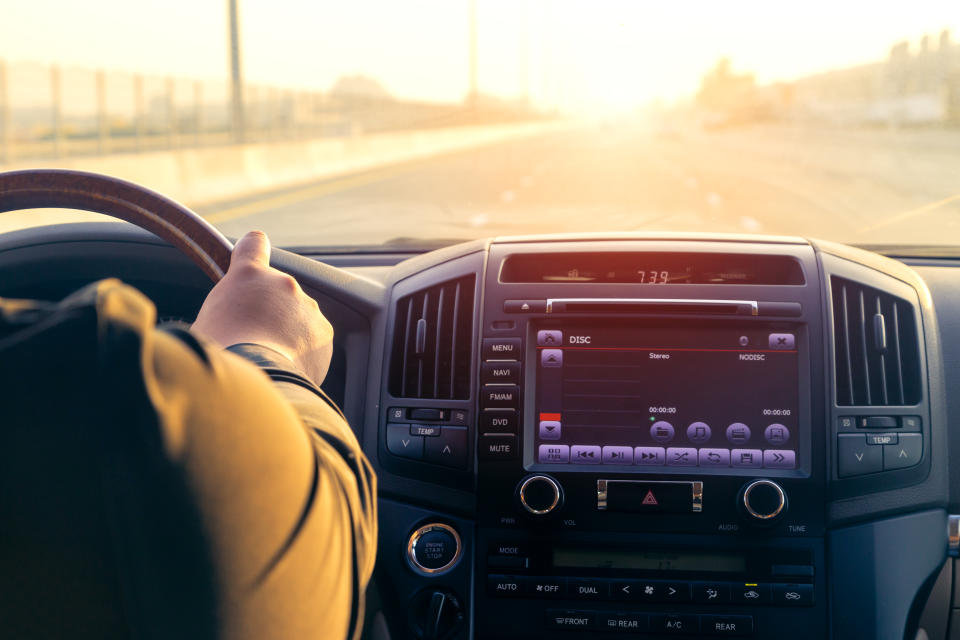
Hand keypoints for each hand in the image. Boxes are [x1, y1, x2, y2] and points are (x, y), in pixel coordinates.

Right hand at [192, 231, 333, 384]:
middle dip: (268, 311)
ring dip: (287, 332)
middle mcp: (283, 284)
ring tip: (268, 357)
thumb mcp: (207, 320)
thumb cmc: (220, 352)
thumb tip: (234, 316)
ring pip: (297, 316)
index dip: (252, 250)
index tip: (253, 255)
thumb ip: (228, 306)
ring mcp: (307, 307)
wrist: (256, 378)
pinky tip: (284, 367)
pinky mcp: (323, 333)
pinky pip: (311, 340)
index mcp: (248, 275)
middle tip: (251, 337)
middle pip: (276, 292)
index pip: (254, 244)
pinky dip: (302, 352)